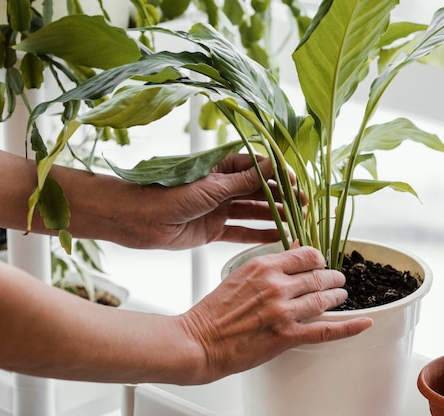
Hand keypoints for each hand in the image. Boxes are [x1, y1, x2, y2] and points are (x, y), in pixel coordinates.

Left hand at [129, 153, 293, 249]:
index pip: (257, 168)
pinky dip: (258, 235)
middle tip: (304, 206)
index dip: (278, 176)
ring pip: (253, 212)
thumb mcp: (212, 186)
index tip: (295, 184)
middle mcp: (223, 187)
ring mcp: (219, 209)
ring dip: (274, 216)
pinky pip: (241, 232)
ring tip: (297, 223)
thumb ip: (243, 181)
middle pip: (259, 191)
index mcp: (222, 168)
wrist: (139, 219)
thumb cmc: (170, 194)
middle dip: (282, 198)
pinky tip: (277, 237)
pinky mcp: (213, 229)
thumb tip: (272, 165)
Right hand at [178, 246, 373, 383]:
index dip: (319, 258)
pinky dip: (349, 327)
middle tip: (337, 280)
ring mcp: (283, 311)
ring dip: (338, 296)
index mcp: (263, 266)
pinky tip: (363, 322)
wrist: (199, 341)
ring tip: (341, 296)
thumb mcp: (239, 275)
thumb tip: (294, 249)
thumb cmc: (214, 311)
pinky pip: (326, 330)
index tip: (322, 262)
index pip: (306, 254)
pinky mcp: (286, 336)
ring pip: (325, 299)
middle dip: (333, 277)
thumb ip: (268, 264)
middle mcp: (276, 285)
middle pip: (319, 275)